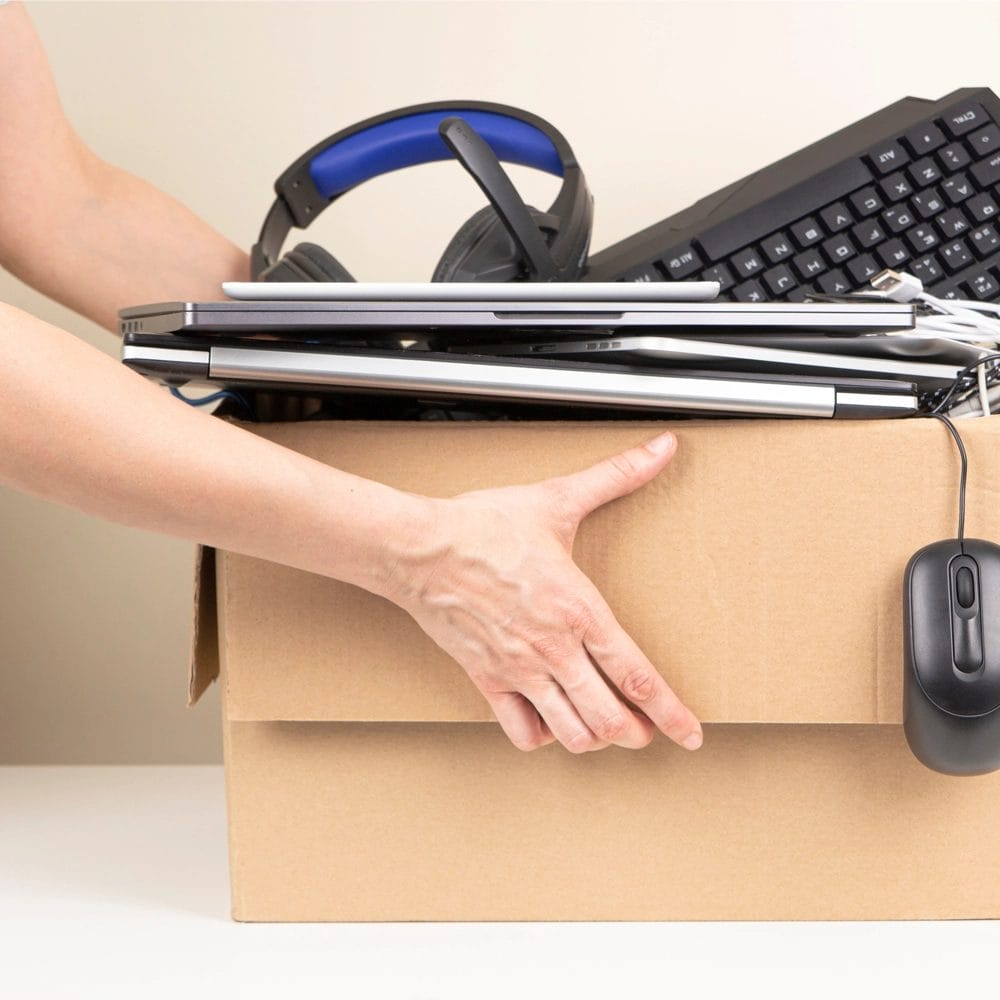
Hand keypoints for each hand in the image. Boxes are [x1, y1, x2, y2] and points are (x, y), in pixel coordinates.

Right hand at [384, 431, 702, 753]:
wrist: (419, 548)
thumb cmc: (483, 526)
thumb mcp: (557, 499)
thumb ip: (616, 476)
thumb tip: (662, 448)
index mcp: (580, 610)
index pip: (638, 676)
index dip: (673, 713)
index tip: (691, 736)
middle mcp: (554, 649)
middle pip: (610, 719)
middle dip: (637, 733)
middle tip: (647, 731)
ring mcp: (519, 670)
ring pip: (571, 733)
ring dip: (595, 738)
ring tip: (604, 730)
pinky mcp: (486, 679)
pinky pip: (521, 731)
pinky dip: (542, 736)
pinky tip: (549, 721)